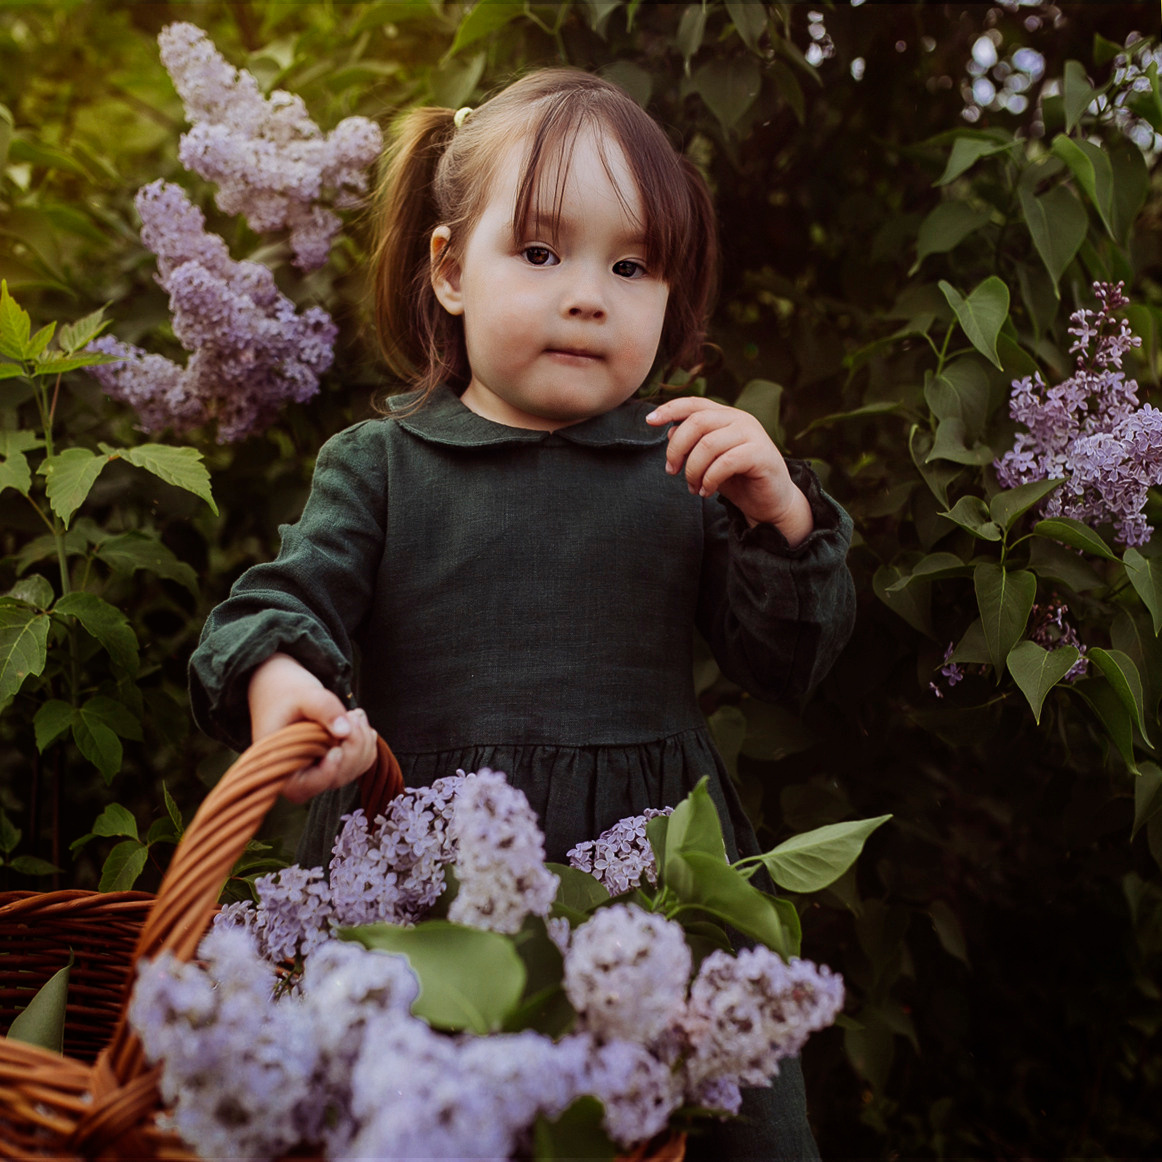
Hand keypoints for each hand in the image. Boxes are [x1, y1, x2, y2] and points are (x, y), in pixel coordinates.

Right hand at [247, 652, 377, 803]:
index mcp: (279, 766)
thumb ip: (322, 708)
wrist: (284, 691)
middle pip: (336, 778)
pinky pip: (361, 762)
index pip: (304, 787)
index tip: (337, 749)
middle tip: (353, 714)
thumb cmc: (286, 694)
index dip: (326, 773)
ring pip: (352, 771)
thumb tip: (345, 731)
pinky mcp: (335, 764)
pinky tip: (358, 722)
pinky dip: (366, 742)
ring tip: (354, 713)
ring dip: (362, 742)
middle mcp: (299, 775)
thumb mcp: (302, 695)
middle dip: (353, 747)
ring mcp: (320, 772)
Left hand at [645, 397, 813, 545]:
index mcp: (726, 416)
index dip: (670, 409)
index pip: (695, 404)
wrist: (771, 502)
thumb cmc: (738, 479)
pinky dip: (709, 479)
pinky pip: (725, 462)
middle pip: (696, 423)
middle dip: (676, 449)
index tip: (649, 421)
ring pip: (708, 444)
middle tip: (671, 472)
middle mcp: (740, 419)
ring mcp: (752, 434)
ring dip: (693, 470)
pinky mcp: (761, 454)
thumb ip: (693, 444)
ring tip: (693, 488)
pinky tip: (706, 492)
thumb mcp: (709, 461)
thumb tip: (670, 431)